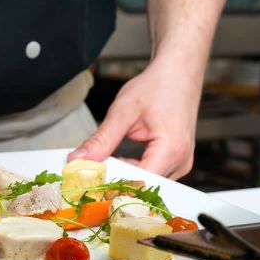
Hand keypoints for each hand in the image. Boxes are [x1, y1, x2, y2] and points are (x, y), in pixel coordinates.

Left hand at [68, 59, 200, 178]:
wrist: (178, 73)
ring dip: (124, 176)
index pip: (139, 183)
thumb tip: (78, 159)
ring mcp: (181, 162)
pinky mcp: (176, 160)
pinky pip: (152, 175)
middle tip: (91, 174)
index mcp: (171, 149)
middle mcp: (180, 161)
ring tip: (105, 163)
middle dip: (115, 182)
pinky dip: (133, 170)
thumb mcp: (123, 112)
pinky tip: (119, 160)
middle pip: (143, 187)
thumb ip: (101, 140)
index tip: (90, 184)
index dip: (113, 186)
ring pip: (146, 184)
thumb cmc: (159, 86)